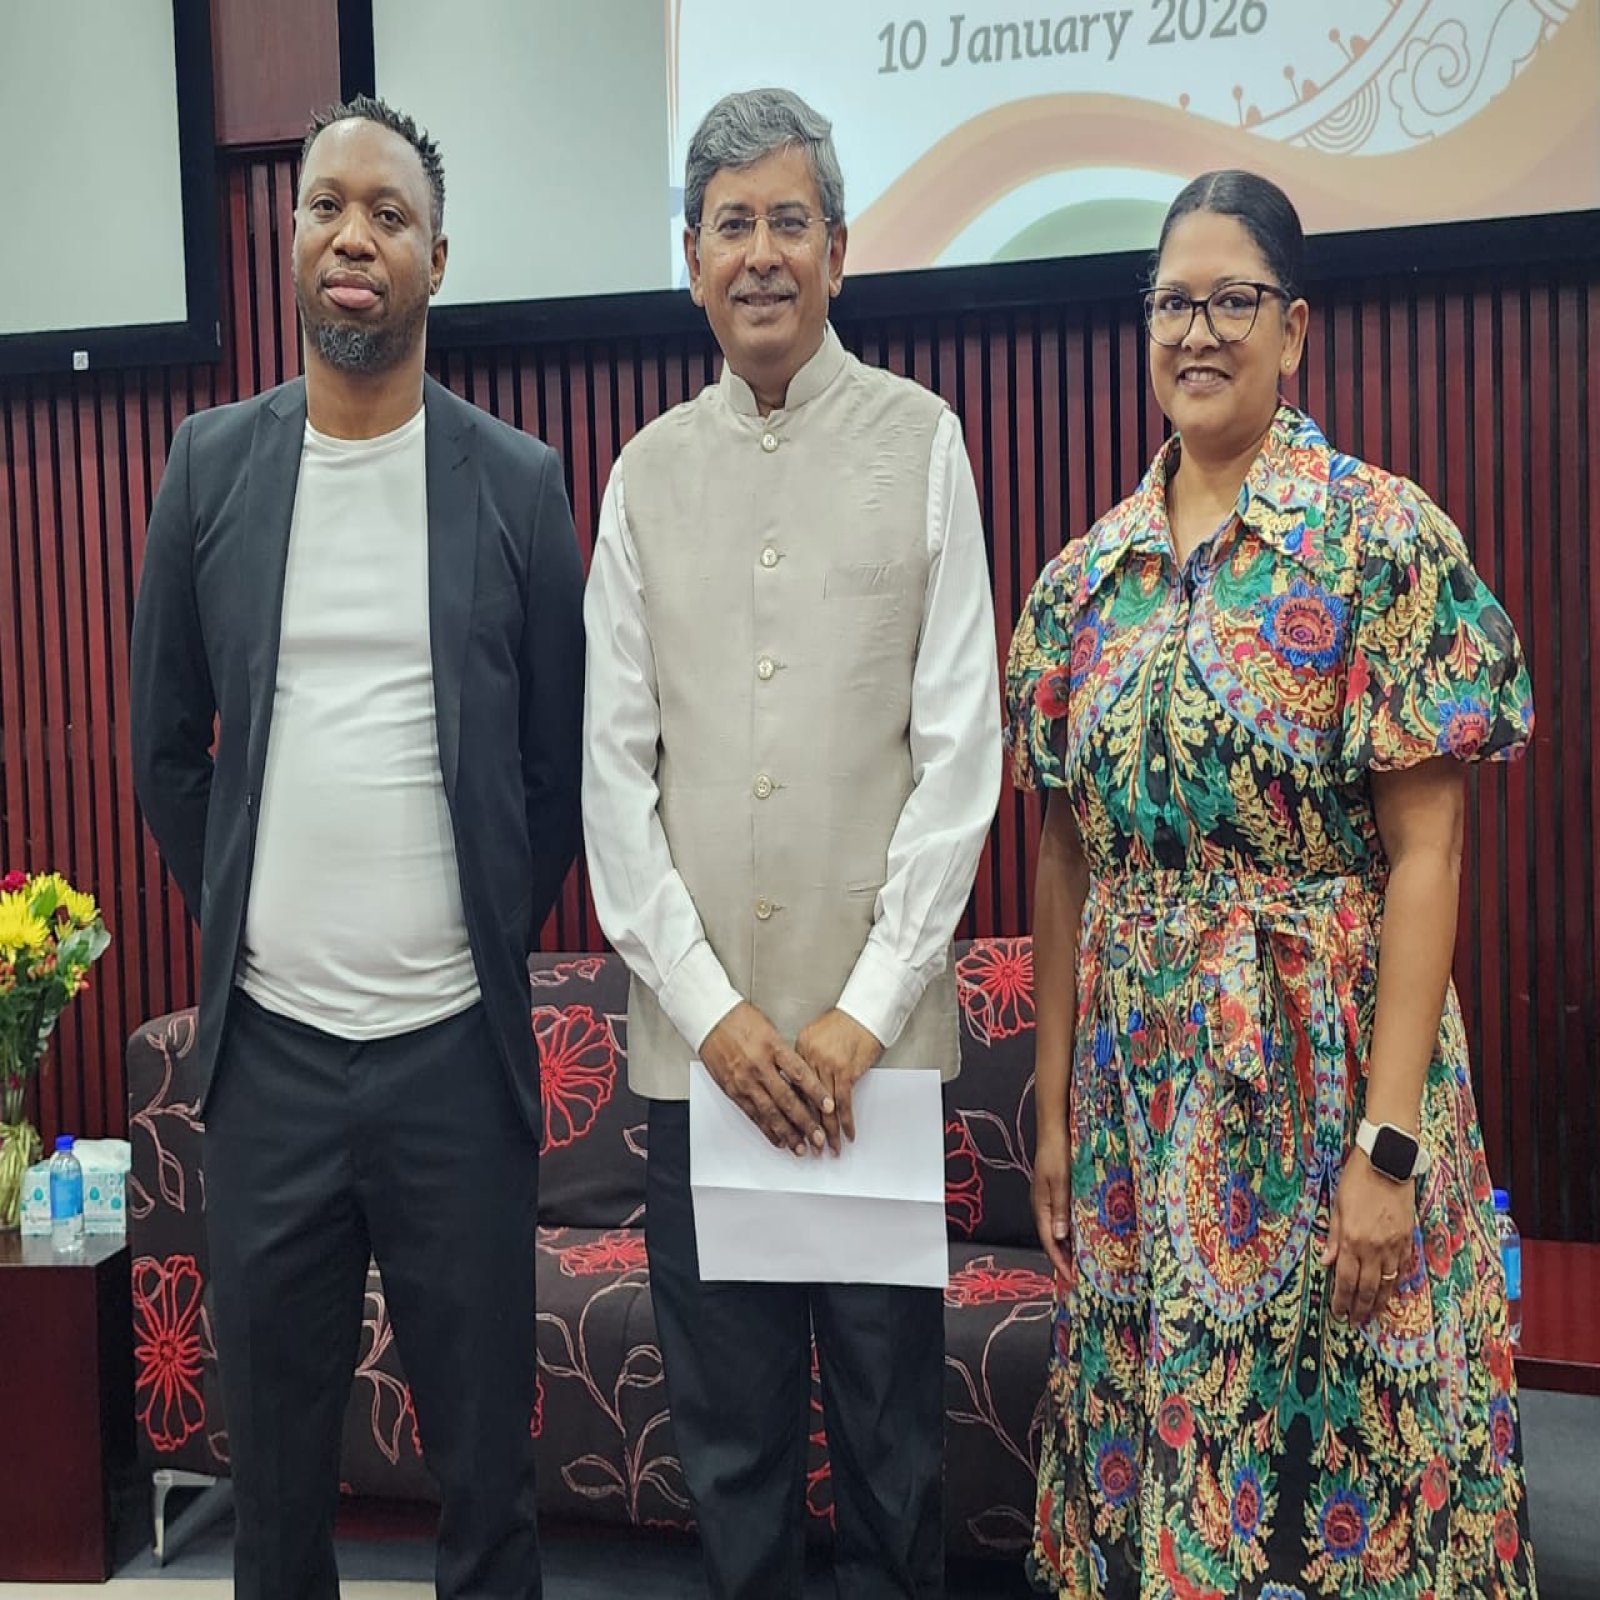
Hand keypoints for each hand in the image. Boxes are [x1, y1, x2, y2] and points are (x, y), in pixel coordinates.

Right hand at [699, 1003, 830, 1155]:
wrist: (710, 1018)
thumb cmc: (740, 1019)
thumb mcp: (771, 1029)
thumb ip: (785, 1054)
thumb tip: (802, 1077)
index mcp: (773, 1047)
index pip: (800, 1074)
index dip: (817, 1093)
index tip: (830, 1107)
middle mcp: (759, 1066)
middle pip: (787, 1099)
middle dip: (805, 1122)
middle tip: (819, 1138)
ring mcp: (744, 1080)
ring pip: (770, 1112)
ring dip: (787, 1132)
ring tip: (800, 1147)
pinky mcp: (732, 1089)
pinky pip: (752, 1114)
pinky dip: (766, 1129)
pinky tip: (777, 1139)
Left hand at [795, 1009, 881, 1151]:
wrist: (864, 1012)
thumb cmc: (844, 1023)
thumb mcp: (816, 1036)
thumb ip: (807, 1057)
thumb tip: (803, 1080)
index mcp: (798, 1050)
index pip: (793, 1088)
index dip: (793, 1112)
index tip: (792, 1129)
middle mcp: (809, 1059)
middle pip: (805, 1101)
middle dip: (807, 1129)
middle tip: (807, 1147)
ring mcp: (827, 1066)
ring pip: (824, 1107)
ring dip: (828, 1132)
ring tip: (828, 1148)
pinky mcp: (846, 1071)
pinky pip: (844, 1103)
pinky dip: (846, 1122)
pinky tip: (847, 1134)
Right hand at [1032, 1123, 1073, 1284]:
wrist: (1054, 1129)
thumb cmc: (1056, 1152)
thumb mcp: (1060, 1182)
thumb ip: (1060, 1209)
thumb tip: (1058, 1237)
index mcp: (1040, 1206)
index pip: (1049, 1241)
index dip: (1060, 1261)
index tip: (1072, 1279)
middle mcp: (1044, 1206)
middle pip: (1053, 1239)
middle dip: (1064, 1259)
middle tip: (1081, 1277)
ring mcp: (1050, 1199)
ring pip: (1059, 1230)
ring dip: (1070, 1246)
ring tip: (1085, 1262)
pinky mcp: (1058, 1192)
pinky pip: (1065, 1218)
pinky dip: (1073, 1231)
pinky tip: (1085, 1235)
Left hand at [1320, 1149, 1417, 1322]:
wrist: (1387, 1162)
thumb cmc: (1356, 1180)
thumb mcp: (1337, 1206)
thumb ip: (1333, 1237)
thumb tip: (1325, 1263)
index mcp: (1352, 1240)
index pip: (1345, 1280)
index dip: (1342, 1300)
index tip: (1339, 1313)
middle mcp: (1374, 1247)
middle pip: (1367, 1288)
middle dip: (1360, 1308)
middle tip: (1355, 1322)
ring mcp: (1394, 1245)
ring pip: (1388, 1283)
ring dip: (1380, 1302)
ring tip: (1373, 1315)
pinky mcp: (1408, 1239)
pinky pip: (1402, 1268)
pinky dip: (1396, 1282)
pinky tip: (1391, 1290)